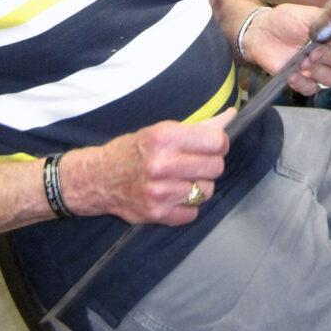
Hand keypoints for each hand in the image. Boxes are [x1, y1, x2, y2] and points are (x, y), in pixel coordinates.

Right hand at [59, 108, 235, 224]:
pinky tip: (173, 195)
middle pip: (216, 167)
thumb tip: (231, 116)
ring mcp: (161, 192)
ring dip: (198, 186)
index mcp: (165, 137)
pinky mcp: (158, 214)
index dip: (219, 143)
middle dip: (210, 165)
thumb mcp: (162, 130)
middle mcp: (163, 164)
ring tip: (181, 180)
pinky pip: (193, 213)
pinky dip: (187, 206)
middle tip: (195, 163)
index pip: (217, 141)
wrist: (98, 178)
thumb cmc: (134, 150)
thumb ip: (199, 127)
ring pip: (206, 191)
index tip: (212, 145)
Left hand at [243, 3, 330, 95]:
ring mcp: (319, 68)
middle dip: (329, 55)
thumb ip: (323, 19)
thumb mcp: (304, 13)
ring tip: (301, 61)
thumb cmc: (285, 20)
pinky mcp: (304, 81)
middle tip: (313, 51)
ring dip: (317, 70)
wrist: (261, 33)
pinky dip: (302, 83)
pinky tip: (292, 75)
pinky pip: (311, 89)